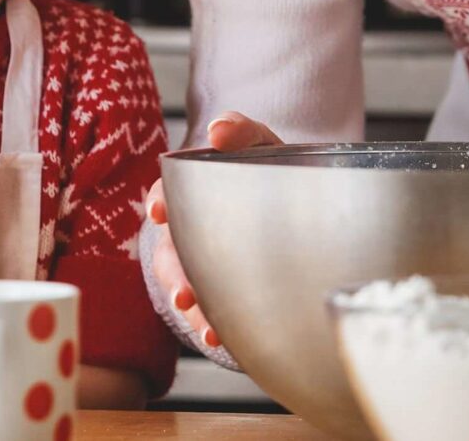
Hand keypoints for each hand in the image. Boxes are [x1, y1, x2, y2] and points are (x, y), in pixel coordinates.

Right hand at [147, 113, 281, 349]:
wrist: (307, 204)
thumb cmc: (273, 167)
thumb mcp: (260, 143)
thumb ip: (241, 130)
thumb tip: (219, 130)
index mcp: (191, 191)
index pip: (164, 194)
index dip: (160, 202)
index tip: (160, 212)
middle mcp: (189, 229)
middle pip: (170, 254)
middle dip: (175, 277)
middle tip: (184, 294)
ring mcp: (202, 261)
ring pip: (185, 288)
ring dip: (192, 310)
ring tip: (207, 329)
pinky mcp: (220, 287)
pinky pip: (206, 311)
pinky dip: (210, 326)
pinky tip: (221, 338)